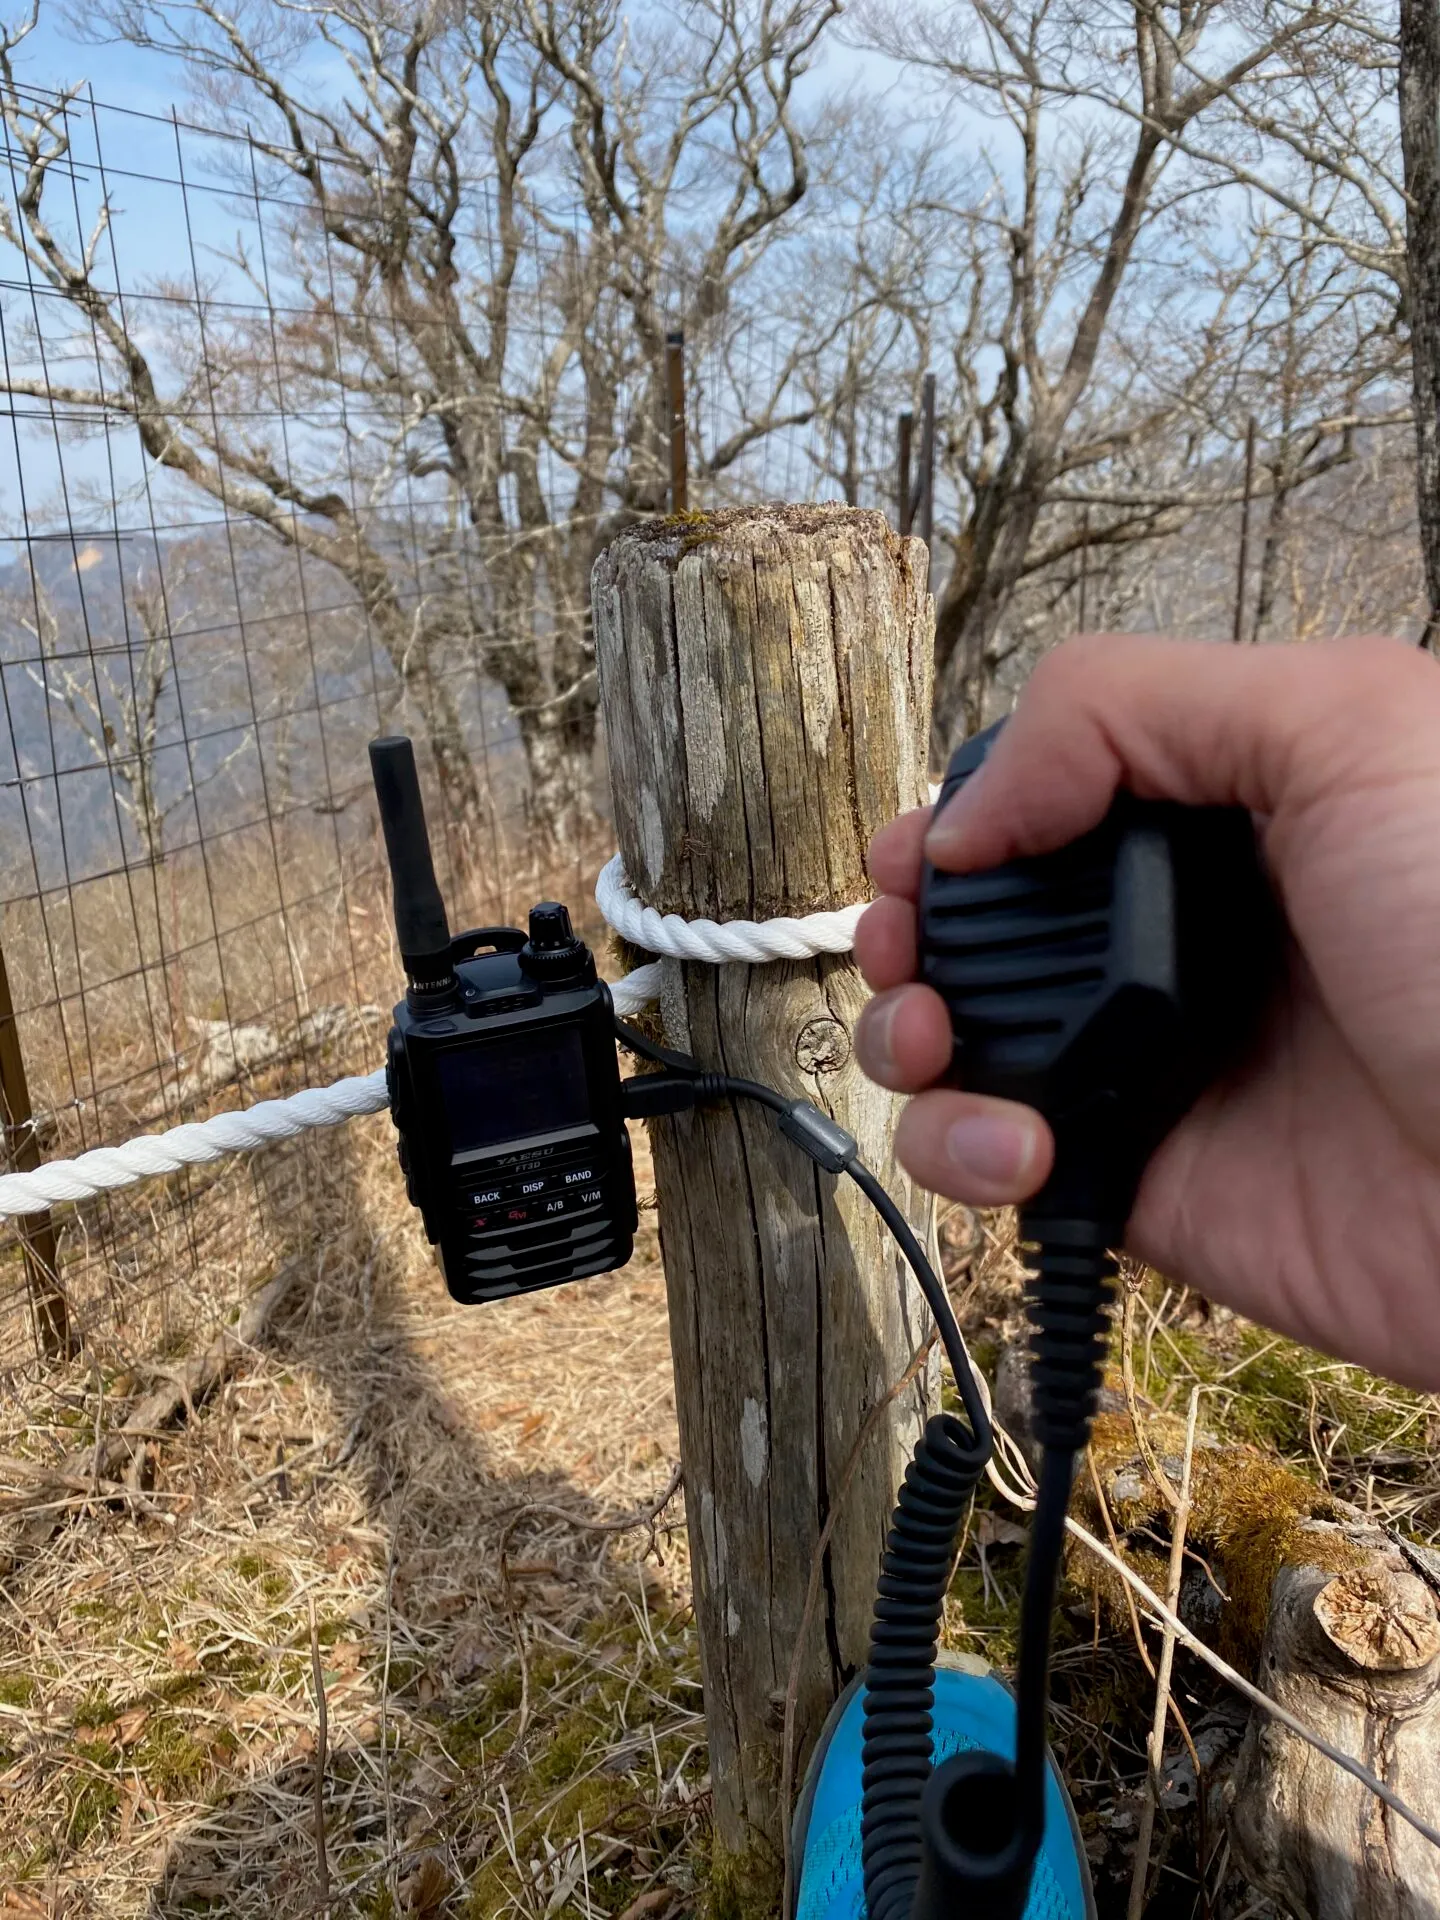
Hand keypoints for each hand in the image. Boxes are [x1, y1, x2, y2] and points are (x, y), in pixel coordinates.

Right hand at [854, 633, 1439, 1390]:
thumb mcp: (1347, 726)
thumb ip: (1130, 708)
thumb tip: (970, 814)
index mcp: (1230, 812)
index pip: (1045, 792)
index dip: (962, 815)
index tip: (925, 854)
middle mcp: (1182, 932)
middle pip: (981, 916)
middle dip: (908, 928)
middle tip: (906, 949)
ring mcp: (1155, 1058)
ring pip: (962, 1038)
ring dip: (906, 1036)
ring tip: (934, 1044)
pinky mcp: (1143, 1176)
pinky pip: (996, 1158)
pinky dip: (962, 1150)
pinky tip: (1013, 1142)